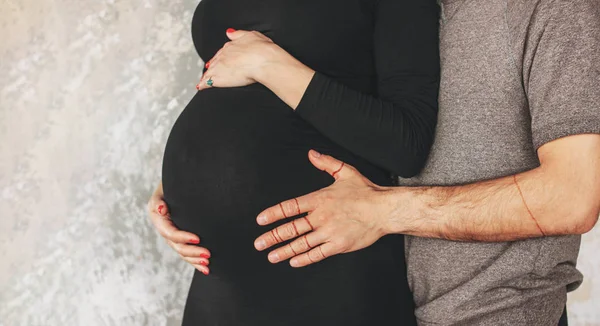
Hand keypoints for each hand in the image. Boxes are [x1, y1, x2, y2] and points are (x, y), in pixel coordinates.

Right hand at [147, 182, 211, 274]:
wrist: (181, 181)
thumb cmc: (174, 182)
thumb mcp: (165, 186)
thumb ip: (160, 198)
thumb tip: (161, 209)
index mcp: (158, 217)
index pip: (170, 232)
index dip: (182, 237)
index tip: (198, 238)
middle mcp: (164, 229)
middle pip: (177, 246)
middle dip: (192, 252)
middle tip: (208, 254)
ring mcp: (172, 236)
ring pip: (182, 253)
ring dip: (195, 260)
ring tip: (208, 263)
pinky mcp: (181, 239)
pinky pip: (187, 254)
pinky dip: (195, 262)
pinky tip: (207, 268)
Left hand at [196, 29, 277, 89]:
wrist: (263, 61)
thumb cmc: (261, 50)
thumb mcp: (251, 35)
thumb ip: (238, 34)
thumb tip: (229, 32)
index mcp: (231, 46)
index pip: (222, 52)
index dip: (220, 57)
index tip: (218, 60)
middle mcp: (223, 55)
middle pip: (214, 62)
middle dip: (211, 66)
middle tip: (208, 70)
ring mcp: (220, 67)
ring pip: (209, 71)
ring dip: (206, 75)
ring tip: (203, 80)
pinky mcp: (219, 78)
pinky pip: (208, 82)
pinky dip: (203, 85)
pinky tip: (201, 87)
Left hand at [253, 150, 392, 266]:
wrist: (384, 210)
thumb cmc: (366, 191)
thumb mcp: (345, 171)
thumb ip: (326, 162)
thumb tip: (311, 153)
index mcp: (320, 199)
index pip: (290, 207)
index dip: (274, 213)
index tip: (260, 220)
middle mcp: (321, 216)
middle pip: (291, 228)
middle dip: (272, 237)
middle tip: (258, 243)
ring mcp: (329, 232)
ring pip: (301, 244)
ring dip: (284, 251)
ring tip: (271, 256)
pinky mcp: (338, 245)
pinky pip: (317, 254)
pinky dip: (304, 259)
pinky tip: (293, 261)